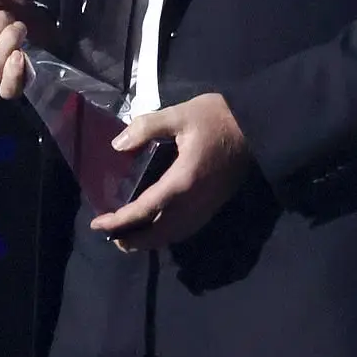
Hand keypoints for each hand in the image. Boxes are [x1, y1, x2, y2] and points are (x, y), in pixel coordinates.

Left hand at [90, 93, 250, 250]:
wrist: (258, 125)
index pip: (144, 210)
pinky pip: (187, 229)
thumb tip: (118, 145)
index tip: (98, 224)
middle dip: (133, 240)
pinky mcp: (215, 204)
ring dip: (151, 241)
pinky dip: (168, 234)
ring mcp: (207, 206)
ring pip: (174, 235)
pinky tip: (159, 226)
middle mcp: (194, 202)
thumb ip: (146, 128)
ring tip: (130, 236)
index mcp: (182, 182)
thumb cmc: (218, 117)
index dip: (119, 221)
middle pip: (160, 234)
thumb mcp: (179, 114)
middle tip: (111, 235)